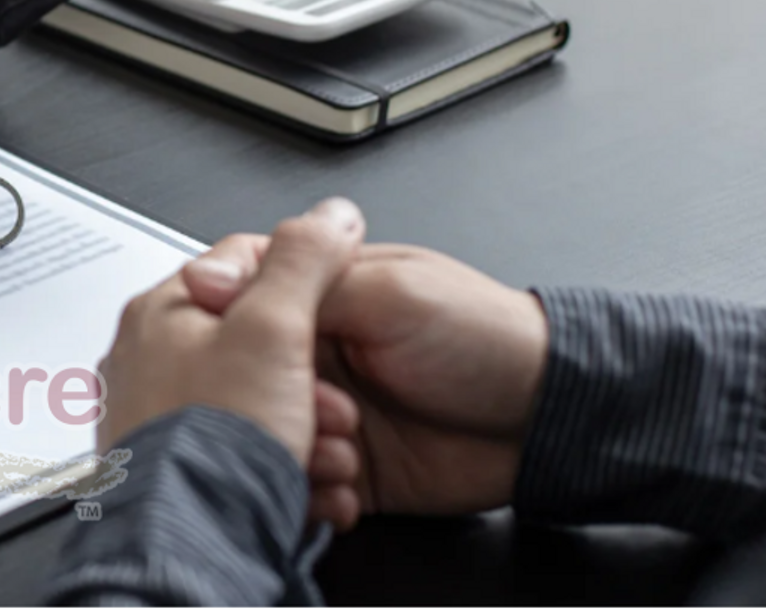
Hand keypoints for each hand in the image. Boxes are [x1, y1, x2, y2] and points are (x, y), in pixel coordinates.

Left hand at [96, 198, 365, 463]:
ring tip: (318, 453)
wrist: (192, 541)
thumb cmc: (213, 440)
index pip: (240, 265)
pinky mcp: (179, 472)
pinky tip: (305, 487)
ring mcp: (159, 420)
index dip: (300, 284)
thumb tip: (329, 214)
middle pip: (256, 345)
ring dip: (306, 430)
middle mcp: (147, 361)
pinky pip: (246, 456)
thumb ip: (303, 263)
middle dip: (310, 379)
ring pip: (258, 405)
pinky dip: (285, 469)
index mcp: (160, 312)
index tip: (332, 311)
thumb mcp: (273, 328)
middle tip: (326, 408)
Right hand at [183, 229, 549, 528]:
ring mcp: (325, 411)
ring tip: (340, 447)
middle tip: (309, 403)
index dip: (221, 317)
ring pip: (263, 432)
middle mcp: (314, 352)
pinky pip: (300, 483)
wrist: (546, 417)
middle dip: (262, 395)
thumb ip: (308, 283)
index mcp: (321, 294)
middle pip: (241, 371)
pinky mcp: (343, 467)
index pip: (238, 294)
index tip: (223, 338)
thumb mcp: (390, 292)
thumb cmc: (485, 338)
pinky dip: (311, 491)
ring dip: (291, 446)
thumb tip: (218, 275)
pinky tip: (342, 485)